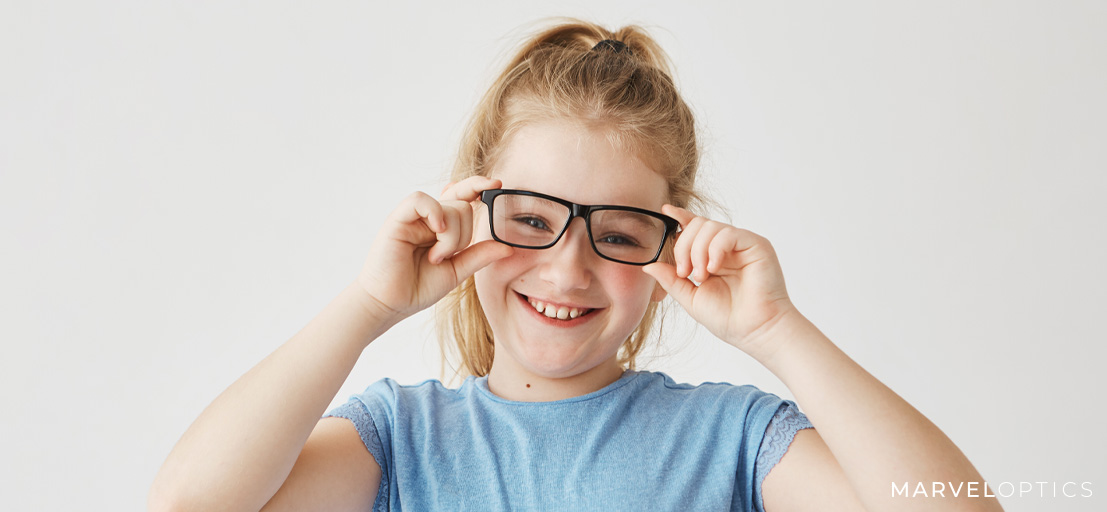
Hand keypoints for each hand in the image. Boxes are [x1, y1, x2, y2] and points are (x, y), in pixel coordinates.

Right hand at [355, 176, 513, 322]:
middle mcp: (429, 218)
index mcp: (443, 226)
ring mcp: (414, 217)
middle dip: (463, 234)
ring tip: (435, 257)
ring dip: (450, 236)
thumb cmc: (418, 287)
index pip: (464, 197)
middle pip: (463, 206)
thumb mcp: (457, 271)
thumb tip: (508, 247)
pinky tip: (436, 231)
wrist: (390, 304)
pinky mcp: (398, 219)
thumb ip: (479, 256)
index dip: (479, 186)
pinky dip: (434, 213)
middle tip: (445, 257)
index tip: (496, 185)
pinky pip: (421, 200)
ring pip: (448, 205)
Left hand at [642, 205, 797, 358]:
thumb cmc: (729, 318)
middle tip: (687, 273)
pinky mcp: (756, 245)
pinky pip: (728, 233)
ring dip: (698, 251)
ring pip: (710, 226)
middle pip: (697, 225)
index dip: (681, 217)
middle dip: (684, 247)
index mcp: (713, 257)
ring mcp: (742, 245)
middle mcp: (728, 248)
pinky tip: (714, 268)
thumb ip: (671, 280)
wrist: (754, 331)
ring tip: (702, 276)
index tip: (666, 211)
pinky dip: (715, 249)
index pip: (695, 228)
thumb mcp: (691, 298)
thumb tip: (649, 265)